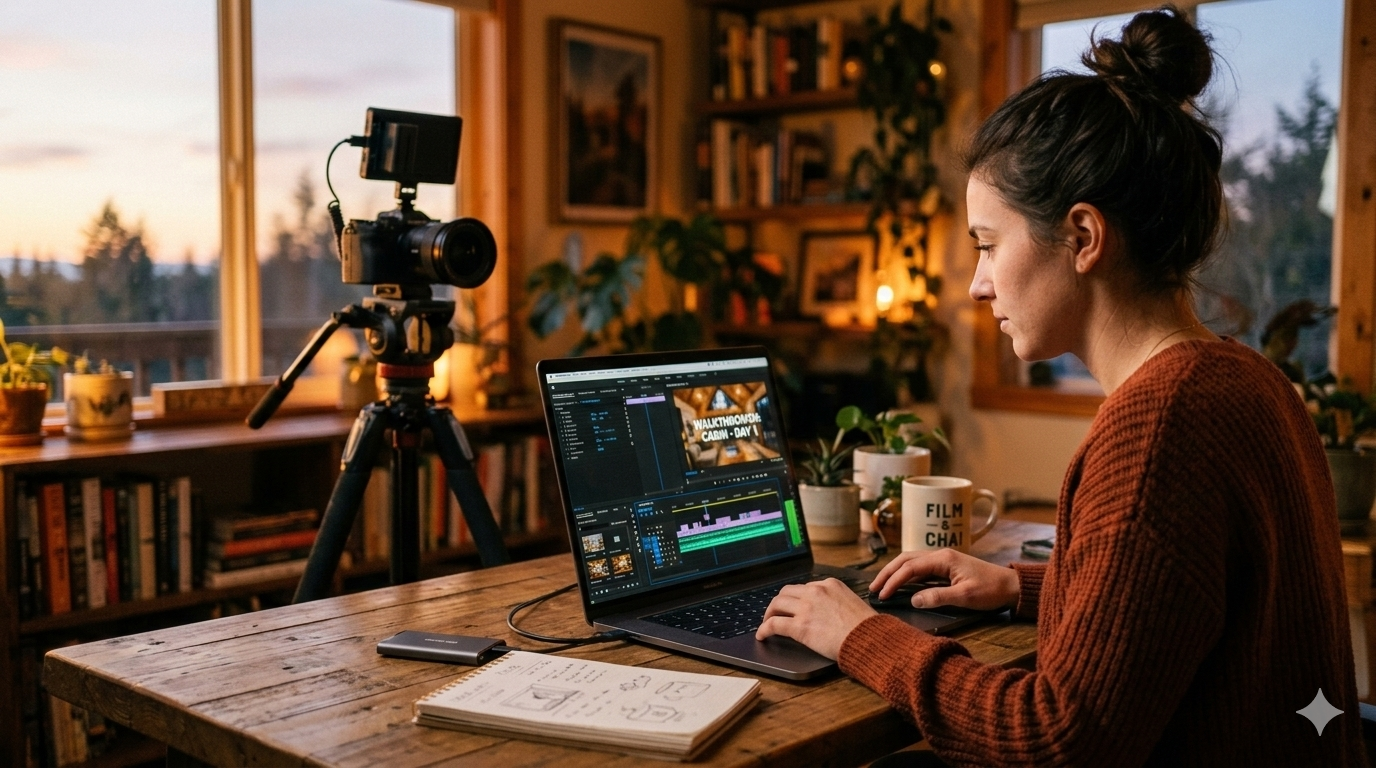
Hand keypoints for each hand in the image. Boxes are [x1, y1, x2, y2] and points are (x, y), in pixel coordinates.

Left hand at [755, 579, 876, 659]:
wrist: (869, 639)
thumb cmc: (866, 627)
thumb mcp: (852, 602)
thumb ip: (835, 600)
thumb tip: (827, 609)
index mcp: (829, 584)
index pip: (804, 587)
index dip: (795, 597)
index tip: (791, 605)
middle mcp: (815, 592)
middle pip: (786, 592)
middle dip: (779, 602)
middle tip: (775, 612)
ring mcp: (806, 608)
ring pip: (776, 604)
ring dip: (769, 613)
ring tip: (766, 622)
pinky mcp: (800, 626)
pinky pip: (774, 624)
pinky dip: (764, 629)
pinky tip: (762, 635)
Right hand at [870, 549, 1019, 611]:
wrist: (1011, 586)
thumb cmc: (991, 590)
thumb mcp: (965, 597)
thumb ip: (938, 597)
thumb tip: (913, 599)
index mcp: (943, 558)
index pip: (910, 567)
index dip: (893, 581)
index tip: (881, 595)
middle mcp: (940, 555)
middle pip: (905, 559)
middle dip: (887, 573)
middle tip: (872, 588)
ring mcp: (943, 560)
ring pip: (911, 561)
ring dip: (895, 572)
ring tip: (881, 585)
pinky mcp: (946, 567)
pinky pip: (920, 567)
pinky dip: (906, 574)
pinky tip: (900, 583)